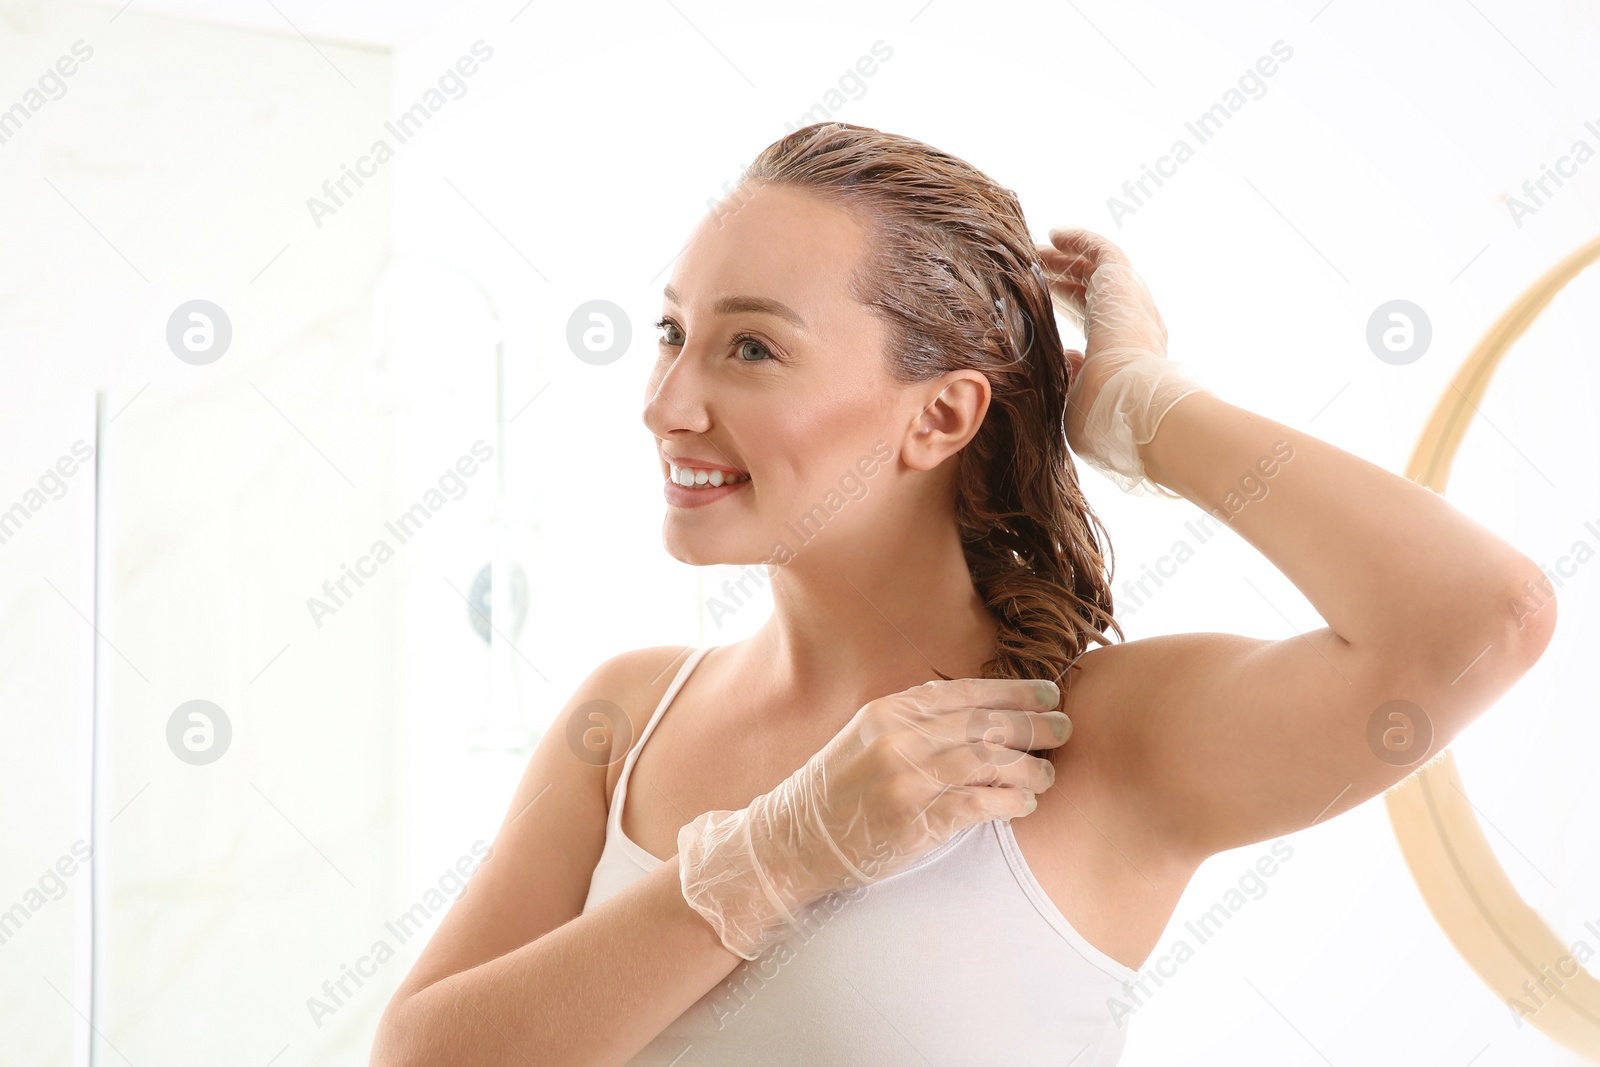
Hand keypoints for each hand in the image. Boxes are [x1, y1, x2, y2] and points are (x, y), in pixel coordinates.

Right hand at [677, 677, 1068, 959]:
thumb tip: (982, 712)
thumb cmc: (839, 791)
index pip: (966, 692)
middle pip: (985, 722)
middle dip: (1034, 723)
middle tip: (1066, 728)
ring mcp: (906, 778)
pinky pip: (978, 804)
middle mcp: (899, 737)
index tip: (1050, 694)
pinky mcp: (914, 820)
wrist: (793, 841)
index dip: (1014, 691)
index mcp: (890, 710)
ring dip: (1028, 766)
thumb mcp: (868, 738)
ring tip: (1046, 773)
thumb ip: (917, 722)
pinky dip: (1009, 801)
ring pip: (988, 761)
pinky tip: (1024, 803)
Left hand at [1036, 227, 1207, 496]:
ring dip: (1068, 259)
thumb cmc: (1109, 418)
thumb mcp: (1080, 402)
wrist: (1133, 407)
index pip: (1095, 321)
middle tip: (1037, 269)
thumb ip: (1072, 379)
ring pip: (1098, 270)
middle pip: (1095, 292)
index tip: (1043, 301)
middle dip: (1065, 280)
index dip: (1070, 307)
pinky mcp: (1124, 285)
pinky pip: (1104, 252)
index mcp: (1123, 353)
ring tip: (1038, 249)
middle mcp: (1133, 324)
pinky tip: (1054, 234)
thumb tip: (1068, 357)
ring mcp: (1132, 303)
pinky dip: (1081, 241)